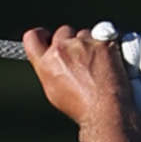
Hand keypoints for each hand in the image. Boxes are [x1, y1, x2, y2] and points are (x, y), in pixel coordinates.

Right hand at [22, 24, 138, 130]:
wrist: (105, 110)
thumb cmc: (80, 107)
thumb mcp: (54, 91)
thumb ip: (50, 68)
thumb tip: (51, 59)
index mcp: (46, 62)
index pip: (33, 37)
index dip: (41, 36)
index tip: (48, 37)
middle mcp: (62, 49)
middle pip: (63, 32)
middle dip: (70, 41)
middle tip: (79, 57)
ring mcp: (84, 44)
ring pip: (84, 34)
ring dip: (89, 44)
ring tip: (96, 65)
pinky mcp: (103, 42)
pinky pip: (103, 36)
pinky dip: (105, 47)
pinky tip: (108, 62)